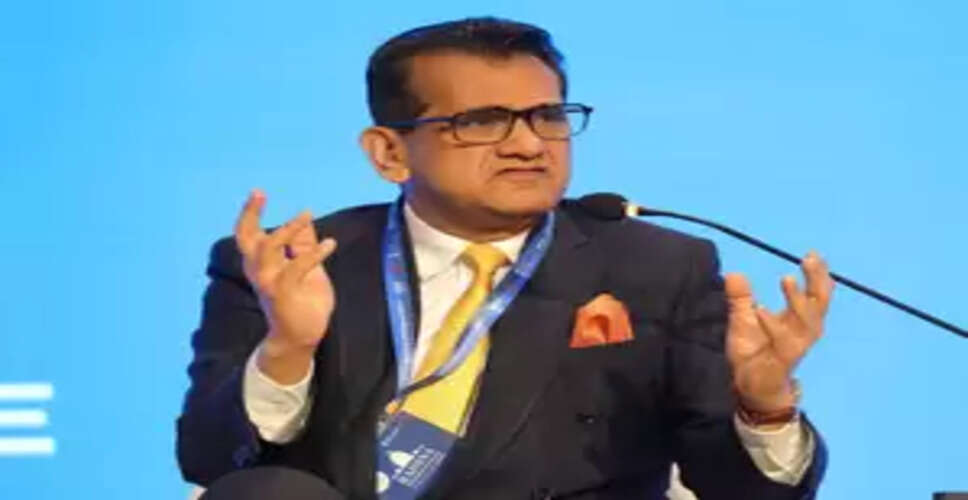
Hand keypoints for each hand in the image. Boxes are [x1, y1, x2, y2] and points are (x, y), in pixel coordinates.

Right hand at [234, 189, 337, 357]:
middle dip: (250, 214)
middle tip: (259, 193)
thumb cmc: (301, 303)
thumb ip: (303, 246)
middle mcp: (260, 272)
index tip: (258, 193)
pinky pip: (295, 269)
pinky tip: (330, 244)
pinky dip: (313, 254)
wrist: (299, 338)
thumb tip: (305, 220)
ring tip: (305, 214)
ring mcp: (269, 283)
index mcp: (262, 265)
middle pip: (246, 239)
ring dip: (287, 229)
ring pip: (268, 248)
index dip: (250, 214)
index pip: (248, 235)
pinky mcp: (283, 294)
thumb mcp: (307, 269)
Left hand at [725, 251, 834, 411]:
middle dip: (817, 281)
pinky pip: (783, 343)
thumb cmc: (754, 352)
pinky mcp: (782, 362)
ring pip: (806, 322)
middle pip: (819, 304)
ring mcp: (795, 347)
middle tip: (810, 258)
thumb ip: (741, 298)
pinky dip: (774, 325)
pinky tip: (762, 310)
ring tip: (787, 278)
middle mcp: (802, 331)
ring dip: (798, 300)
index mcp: (798, 319)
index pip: (815, 294)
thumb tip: (734, 273)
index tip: (813, 254)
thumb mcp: (743, 320)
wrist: (752, 389)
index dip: (817, 275)